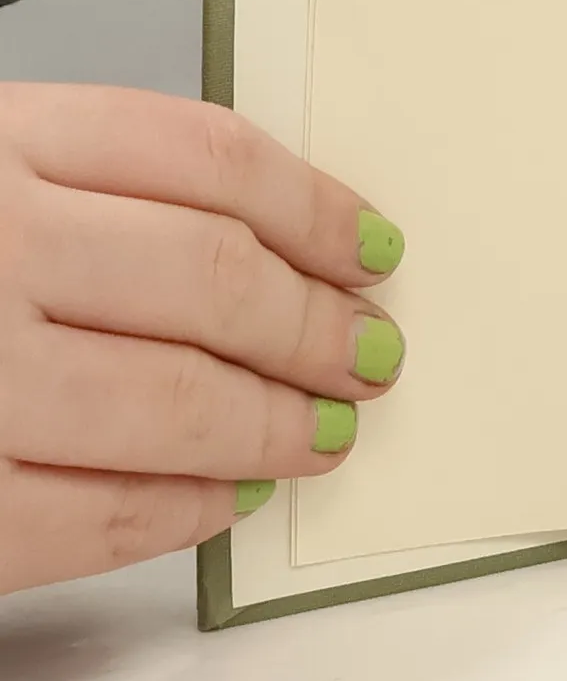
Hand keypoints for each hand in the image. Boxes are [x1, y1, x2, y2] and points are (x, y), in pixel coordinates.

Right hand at [0, 85, 405, 594]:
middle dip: (315, 328)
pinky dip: (174, 515)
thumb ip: (98, 183)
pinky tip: (220, 499)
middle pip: (212, 280)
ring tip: (319, 433)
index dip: (317, 209)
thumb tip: (279, 244)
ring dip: (271, 427)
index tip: (371, 249)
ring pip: (171, 403)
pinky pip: (82, 520)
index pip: (211, 160)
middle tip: (369, 353)